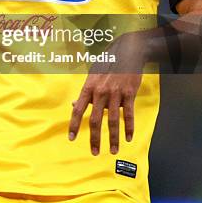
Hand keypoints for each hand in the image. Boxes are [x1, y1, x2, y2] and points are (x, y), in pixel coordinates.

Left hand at [68, 32, 146, 154]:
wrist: (127, 50)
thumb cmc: (107, 63)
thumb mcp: (92, 75)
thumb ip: (85, 92)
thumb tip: (74, 106)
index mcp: (89, 87)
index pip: (78, 109)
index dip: (74, 125)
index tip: (71, 138)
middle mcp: (100, 91)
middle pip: (95, 120)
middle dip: (94, 138)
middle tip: (94, 152)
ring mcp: (115, 93)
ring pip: (113, 120)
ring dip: (113, 138)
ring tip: (113, 150)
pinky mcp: (129, 93)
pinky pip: (129, 114)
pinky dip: (128, 128)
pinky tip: (128, 137)